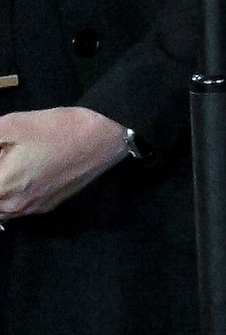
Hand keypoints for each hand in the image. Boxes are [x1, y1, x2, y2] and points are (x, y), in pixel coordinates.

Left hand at [0, 105, 134, 217]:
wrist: (106, 138)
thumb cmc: (59, 129)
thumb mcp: (15, 124)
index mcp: (2, 187)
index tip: (1, 153)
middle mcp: (12, 207)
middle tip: (5, 155)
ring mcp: (30, 210)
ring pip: (0, 210)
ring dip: (1, 190)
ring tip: (10, 167)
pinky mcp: (46, 207)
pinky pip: (15, 209)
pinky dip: (10, 196)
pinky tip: (20, 176)